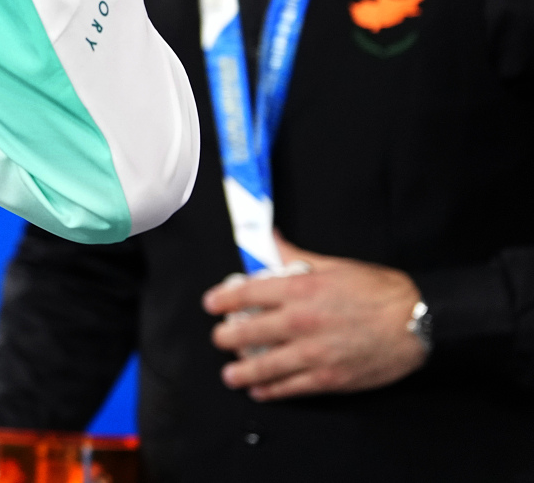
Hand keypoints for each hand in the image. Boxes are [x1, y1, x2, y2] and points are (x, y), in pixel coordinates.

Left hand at [202, 235, 427, 399]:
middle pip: (248, 332)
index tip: (211, 304)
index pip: (246, 293)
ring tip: (230, 374)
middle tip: (219, 338)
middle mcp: (300, 322)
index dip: (223, 299)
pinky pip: (292, 387)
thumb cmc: (380, 291)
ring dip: (242, 371)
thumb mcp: (334, 265)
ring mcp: (313, 353)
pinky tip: (261, 390)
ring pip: (264, 365)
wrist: (418, 321)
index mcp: (299, 290)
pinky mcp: (329, 377)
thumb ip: (296, 257)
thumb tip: (272, 239)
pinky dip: (272, 390)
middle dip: (227, 337)